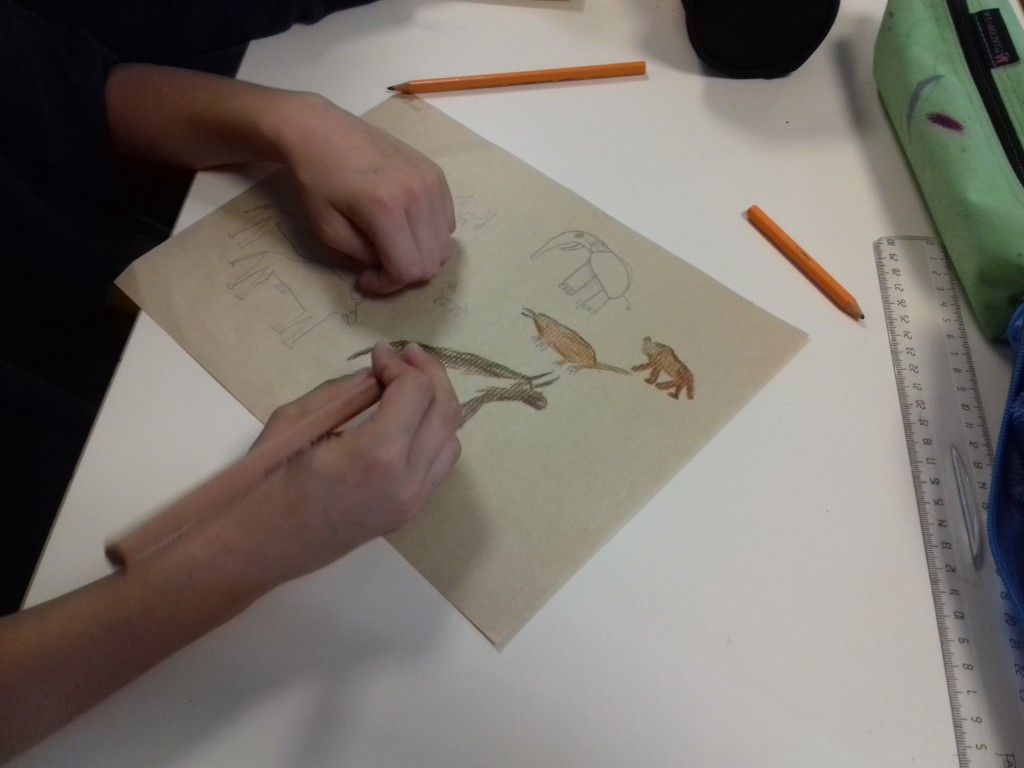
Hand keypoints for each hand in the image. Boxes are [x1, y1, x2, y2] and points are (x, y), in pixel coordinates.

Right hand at [231, 343, 461, 586]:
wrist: (259, 548)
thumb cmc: (266, 482)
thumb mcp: (296, 421)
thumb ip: (344, 391)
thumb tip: (378, 376)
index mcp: (377, 456)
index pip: (415, 391)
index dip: (399, 363)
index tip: (378, 353)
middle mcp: (407, 480)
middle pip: (446, 411)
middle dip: (429, 374)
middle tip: (405, 355)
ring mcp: (413, 502)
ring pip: (451, 439)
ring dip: (436, 405)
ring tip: (409, 385)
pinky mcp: (409, 514)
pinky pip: (440, 465)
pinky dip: (433, 434)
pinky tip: (408, 421)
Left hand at [277, 94, 455, 294]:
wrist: (321, 131)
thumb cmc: (317, 181)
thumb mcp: (328, 230)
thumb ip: (365, 257)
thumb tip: (389, 268)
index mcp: (386, 209)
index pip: (409, 269)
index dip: (388, 285)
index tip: (366, 279)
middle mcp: (418, 194)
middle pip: (432, 262)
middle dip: (405, 274)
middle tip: (379, 265)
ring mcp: (432, 182)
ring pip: (444, 245)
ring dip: (419, 255)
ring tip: (392, 246)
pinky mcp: (437, 174)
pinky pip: (446, 222)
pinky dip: (429, 234)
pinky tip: (404, 225)